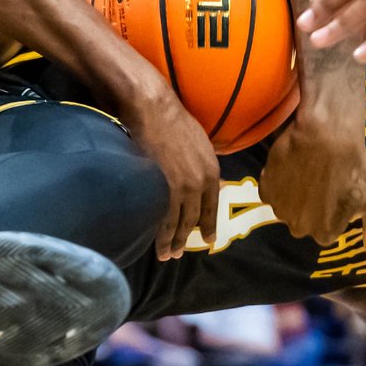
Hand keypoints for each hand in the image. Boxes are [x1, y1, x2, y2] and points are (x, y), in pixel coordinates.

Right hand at [114, 76, 220, 261]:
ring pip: (177, 222)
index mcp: (211, 171)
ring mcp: (181, 187)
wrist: (154, 110)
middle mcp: (200, 183)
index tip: (207, 239)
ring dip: (171, 241)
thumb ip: (201, 163)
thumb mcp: (200, 142)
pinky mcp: (162, 187)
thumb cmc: (174, 119)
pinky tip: (154, 240)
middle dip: (186, 238)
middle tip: (178, 254)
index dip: (208, 225)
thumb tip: (198, 177)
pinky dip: (159, 232)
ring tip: (166, 255)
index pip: (211, 206)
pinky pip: (161, 217)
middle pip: (193, 218)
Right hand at [261, 118, 365, 267]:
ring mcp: (280, 210)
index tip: (338, 192)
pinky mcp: (265, 190)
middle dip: (312, 206)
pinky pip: (271, 193)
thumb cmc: (355, 168)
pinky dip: (279, 184)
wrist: (325, 134)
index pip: (327, 229)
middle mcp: (300, 228)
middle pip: (305, 221)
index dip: (333, 209)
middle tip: (323, 182)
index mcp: (326, 233)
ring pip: (287, 208)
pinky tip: (292, 168)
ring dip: (294, 196)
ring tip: (307, 173)